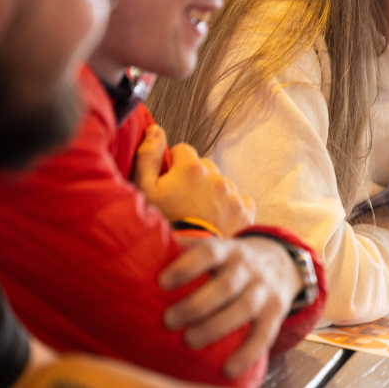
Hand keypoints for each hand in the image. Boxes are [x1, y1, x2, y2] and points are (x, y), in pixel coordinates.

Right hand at [134, 125, 254, 235]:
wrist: (188, 258)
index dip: (173, 164)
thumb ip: (147, 156)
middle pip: (204, 167)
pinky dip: (231, 207)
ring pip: (221, 184)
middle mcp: (216, 176)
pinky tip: (218, 220)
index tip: (169, 181)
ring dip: (212, 193)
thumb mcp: (144, 190)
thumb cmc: (163, 223)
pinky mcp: (244, 211)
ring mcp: (232, 193)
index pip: (183, 151)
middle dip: (194, 179)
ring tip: (199, 214)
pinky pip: (240, 200)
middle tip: (183, 201)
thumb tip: (155, 130)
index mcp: (191, 167)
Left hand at [159, 237, 301, 378]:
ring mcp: (264, 290)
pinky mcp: (276, 313)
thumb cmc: (231, 262)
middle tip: (169, 321)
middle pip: (225, 285)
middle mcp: (248, 268)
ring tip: (190, 341)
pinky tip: (228, 369)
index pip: (209, 252)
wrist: (282, 262)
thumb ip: (186, 252)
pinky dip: (247, 353)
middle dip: (196, 305)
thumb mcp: (217, 249)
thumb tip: (137, 258)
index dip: (186, 267)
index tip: (162, 283)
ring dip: (216, 326)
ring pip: (244, 307)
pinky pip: (264, 334)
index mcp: (228, 250)